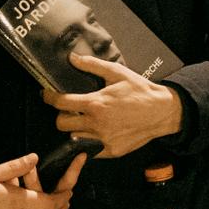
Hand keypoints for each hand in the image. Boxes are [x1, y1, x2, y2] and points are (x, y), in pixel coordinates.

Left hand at [42, 54, 182, 157]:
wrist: (162, 112)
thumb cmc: (140, 90)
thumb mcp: (117, 73)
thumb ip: (92, 65)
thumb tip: (73, 58)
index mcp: (96, 104)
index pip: (61, 103)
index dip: (49, 97)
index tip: (46, 94)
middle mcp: (97, 124)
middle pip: (62, 124)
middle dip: (61, 115)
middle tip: (68, 108)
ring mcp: (104, 140)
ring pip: (74, 138)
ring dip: (75, 128)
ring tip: (83, 119)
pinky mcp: (111, 151)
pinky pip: (90, 149)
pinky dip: (88, 140)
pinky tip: (96, 130)